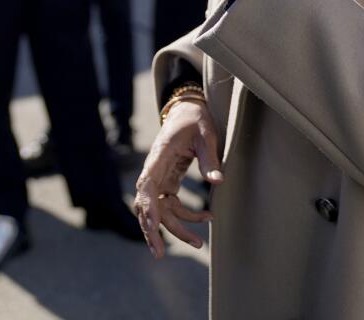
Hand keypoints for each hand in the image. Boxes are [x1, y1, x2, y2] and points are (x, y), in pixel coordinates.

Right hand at [134, 99, 221, 257]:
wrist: (188, 110)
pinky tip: (206, 218)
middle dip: (152, 230)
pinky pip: (172, 205)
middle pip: (147, 205)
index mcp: (159, 156)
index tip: (152, 225)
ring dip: (176, 228)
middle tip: (160, 253)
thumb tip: (217, 181)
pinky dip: (186, 216)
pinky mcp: (168, 182)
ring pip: (160, 211)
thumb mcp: (206, 134)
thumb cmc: (195, 119)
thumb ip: (209, 158)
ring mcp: (160, 178)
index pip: (146, 185)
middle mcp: (154, 170)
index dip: (147, 206)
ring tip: (199, 244)